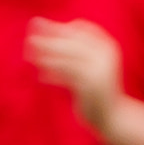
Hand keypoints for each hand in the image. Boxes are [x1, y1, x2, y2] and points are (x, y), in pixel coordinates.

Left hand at [27, 16, 128, 133]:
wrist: (114, 116)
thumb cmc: (98, 88)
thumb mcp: (93, 65)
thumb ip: (77, 50)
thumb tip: (48, 30)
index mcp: (108, 47)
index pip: (83, 28)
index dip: (63, 28)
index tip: (47, 32)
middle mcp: (105, 57)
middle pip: (72, 43)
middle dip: (49, 40)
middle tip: (29, 39)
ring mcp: (99, 72)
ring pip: (67, 59)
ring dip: (47, 56)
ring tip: (29, 56)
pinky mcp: (90, 87)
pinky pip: (66, 76)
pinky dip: (53, 75)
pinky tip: (42, 76)